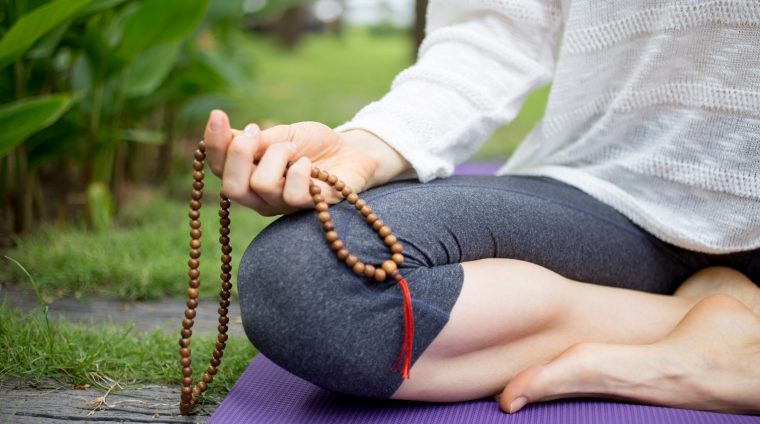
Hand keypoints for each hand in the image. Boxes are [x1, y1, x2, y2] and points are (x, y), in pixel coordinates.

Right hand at [203, 110, 408, 215]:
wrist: (350, 149)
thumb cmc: (312, 143)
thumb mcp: (281, 134)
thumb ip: (256, 141)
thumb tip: (229, 137)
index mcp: (247, 173)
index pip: (215, 167)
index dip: (212, 143)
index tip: (218, 114)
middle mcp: (259, 195)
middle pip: (231, 187)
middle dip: (239, 154)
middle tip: (256, 133)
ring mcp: (283, 205)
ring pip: (262, 185)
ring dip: (277, 156)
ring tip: (294, 149)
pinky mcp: (308, 208)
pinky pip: (292, 194)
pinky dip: (299, 171)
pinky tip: (308, 164)